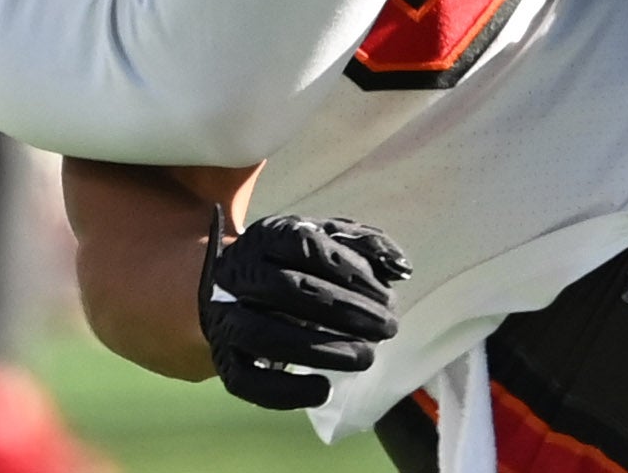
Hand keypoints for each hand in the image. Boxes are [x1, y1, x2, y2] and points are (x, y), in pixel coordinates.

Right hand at [198, 208, 412, 409]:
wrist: (238, 293)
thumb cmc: (296, 265)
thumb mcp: (327, 242)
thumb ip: (366, 246)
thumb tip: (402, 267)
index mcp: (265, 237)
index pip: (304, 245)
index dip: (349, 270)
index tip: (386, 295)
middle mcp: (237, 274)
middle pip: (287, 289)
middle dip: (344, 311)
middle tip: (388, 328)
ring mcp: (225, 318)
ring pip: (265, 335)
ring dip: (321, 349)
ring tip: (367, 356)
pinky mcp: (225, 361)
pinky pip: (248, 381)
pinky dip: (286, 390)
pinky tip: (323, 389)